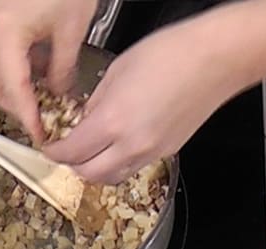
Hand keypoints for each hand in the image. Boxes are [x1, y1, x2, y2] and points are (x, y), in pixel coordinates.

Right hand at [0, 0, 97, 140]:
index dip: (27, 117)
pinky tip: (36, 74)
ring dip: (15, 90)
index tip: (38, 134)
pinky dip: (14, 70)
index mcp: (5, 32)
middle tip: (39, 121)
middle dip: (16, 109)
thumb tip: (59, 92)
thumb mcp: (73, 28)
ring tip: (41, 99)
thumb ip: (63, 69)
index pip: (13, 90)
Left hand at [44, 15, 247, 183]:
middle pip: (89, 174)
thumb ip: (94, 105)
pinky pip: (133, 168)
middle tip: (66, 151)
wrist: (215, 58)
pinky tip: (116, 148)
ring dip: (94, 170)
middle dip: (71, 165)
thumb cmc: (168, 54)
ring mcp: (152, 152)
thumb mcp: (115, 73)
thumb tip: (82, 123)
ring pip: (112, 178)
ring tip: (89, 153)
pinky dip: (117, 165)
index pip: (72, 152)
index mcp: (112, 121)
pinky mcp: (167, 152)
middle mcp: (131, 145)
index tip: (50, 148)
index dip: (55, 153)